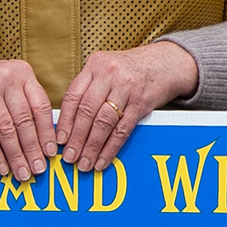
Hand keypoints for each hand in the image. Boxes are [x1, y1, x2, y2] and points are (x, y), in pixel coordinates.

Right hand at [0, 49, 59, 181]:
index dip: (47, 132)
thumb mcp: (10, 81)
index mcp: (23, 73)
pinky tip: (2, 166)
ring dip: (15, 155)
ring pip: (6, 129)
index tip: (50, 152)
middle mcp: (7, 79)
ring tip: (22, 172)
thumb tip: (44, 137)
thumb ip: (26, 101)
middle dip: (32, 149)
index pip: (41, 107)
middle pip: (24, 120)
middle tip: (38, 169)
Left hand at [51, 39, 197, 168]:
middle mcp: (110, 74)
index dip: (65, 121)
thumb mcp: (107, 70)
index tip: (59, 141)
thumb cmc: (131, 70)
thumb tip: (67, 123)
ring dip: (92, 146)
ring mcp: (127, 87)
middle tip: (69, 158)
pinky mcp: (142, 101)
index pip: (73, 96)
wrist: (167, 62)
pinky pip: (123, 129)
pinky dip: (111, 147)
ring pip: (103, 122)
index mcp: (96, 65)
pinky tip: (104, 159)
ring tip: (85, 163)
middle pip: (87, 111)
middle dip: (76, 138)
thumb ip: (88, 89)